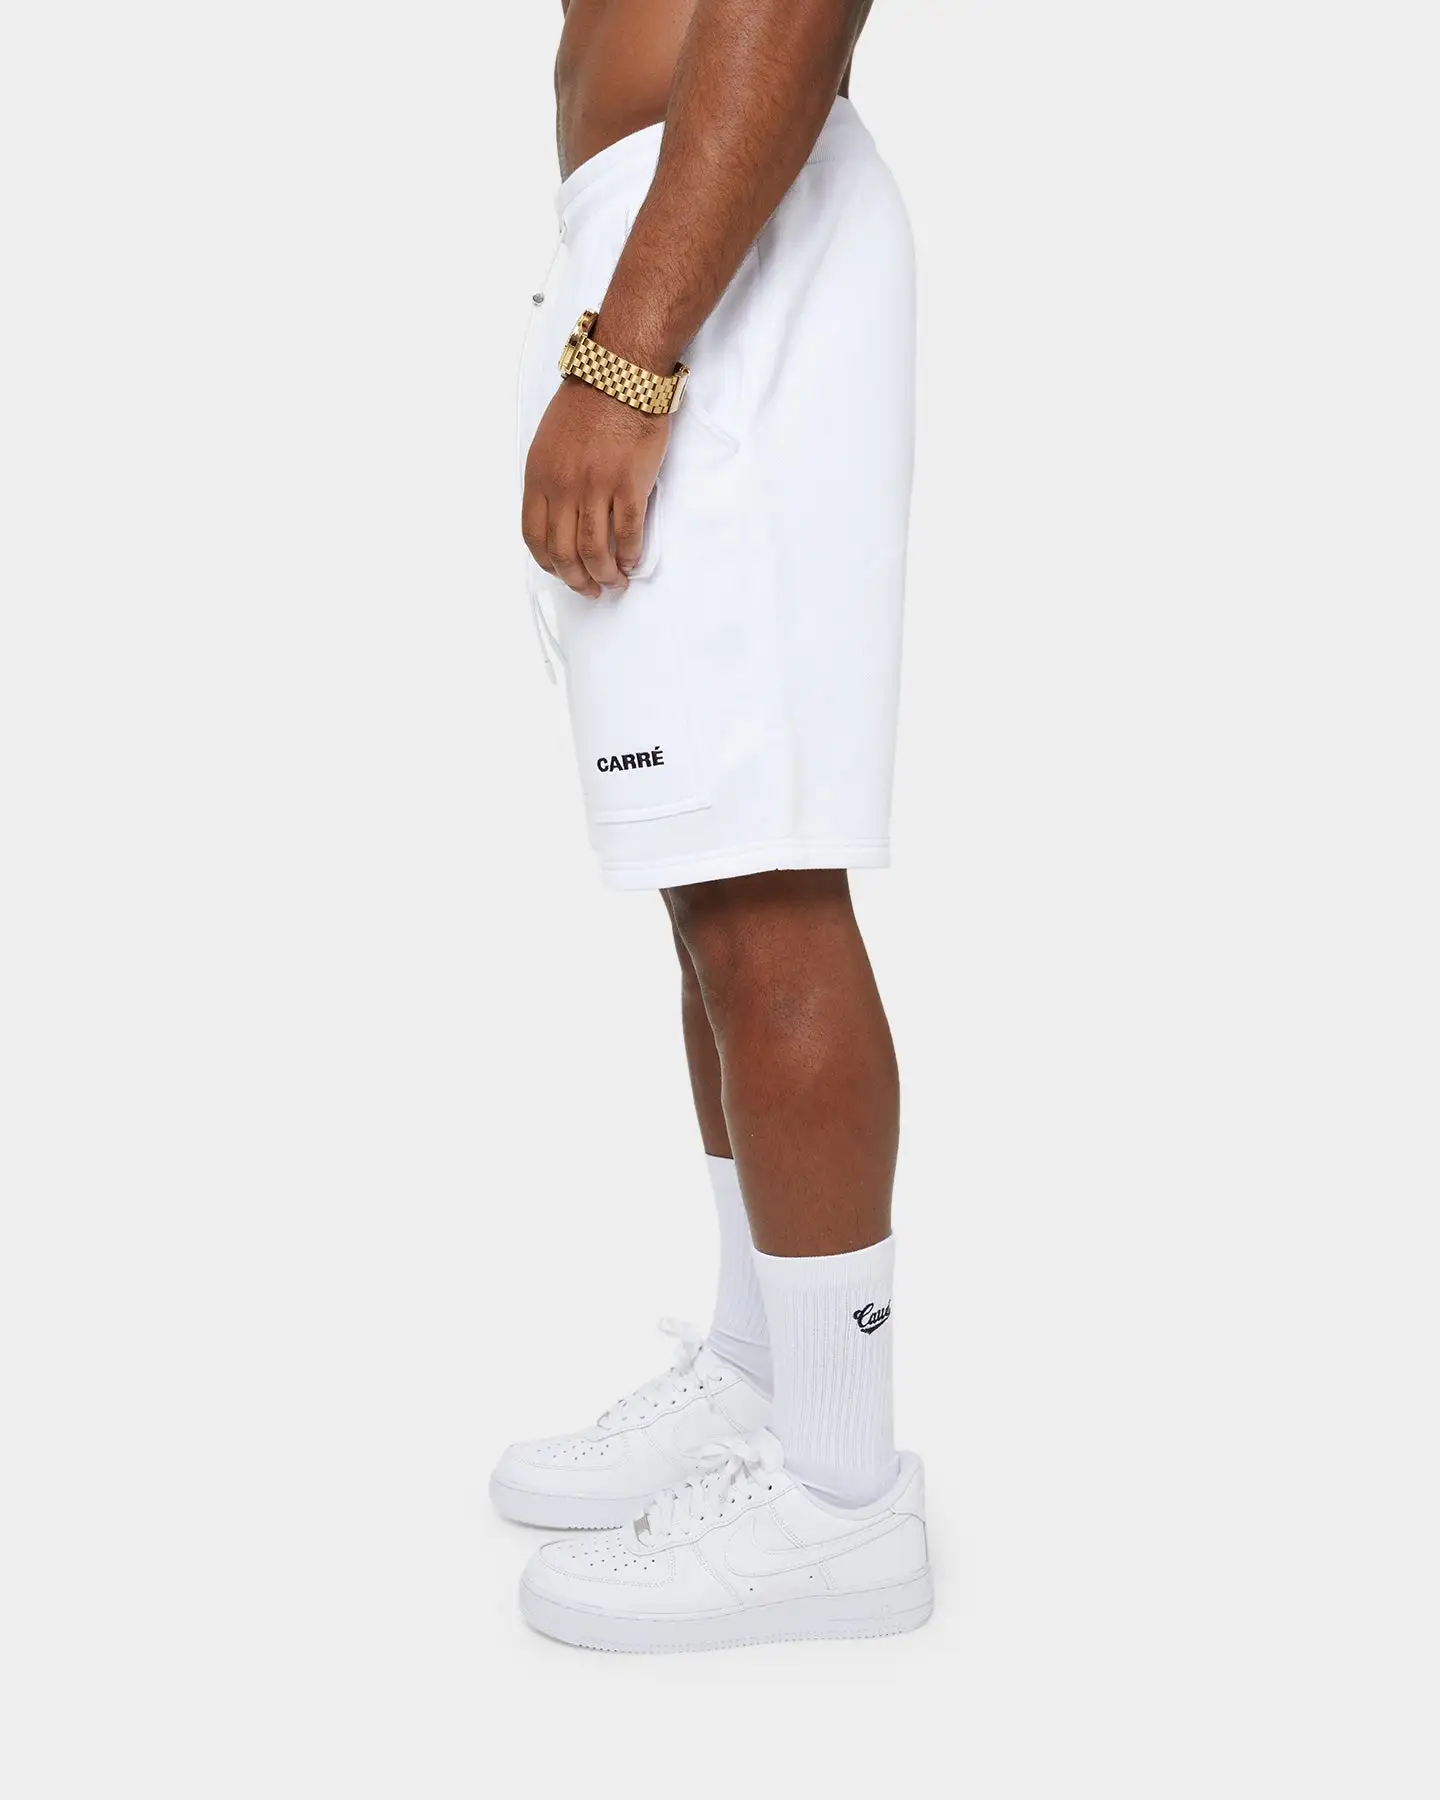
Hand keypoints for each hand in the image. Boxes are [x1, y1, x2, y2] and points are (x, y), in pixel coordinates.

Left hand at [521, 379, 669, 596]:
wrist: (621, 373)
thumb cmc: (588, 401)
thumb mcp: (549, 441)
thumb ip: (551, 480)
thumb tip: (562, 517)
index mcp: (539, 476)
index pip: (534, 537)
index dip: (548, 564)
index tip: (562, 572)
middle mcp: (563, 486)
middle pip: (564, 552)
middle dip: (577, 579)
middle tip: (590, 589)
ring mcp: (596, 487)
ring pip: (595, 550)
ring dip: (605, 575)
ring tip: (615, 582)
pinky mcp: (629, 484)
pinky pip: (628, 533)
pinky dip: (630, 554)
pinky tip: (632, 562)